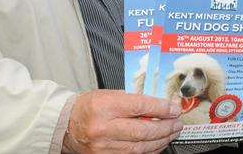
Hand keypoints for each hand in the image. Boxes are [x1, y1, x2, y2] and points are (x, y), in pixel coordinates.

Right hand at [63, 90, 182, 153]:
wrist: (65, 125)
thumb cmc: (88, 106)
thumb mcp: (109, 95)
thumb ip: (132, 100)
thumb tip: (159, 105)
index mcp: (104, 106)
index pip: (140, 107)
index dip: (161, 108)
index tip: (173, 109)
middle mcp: (103, 128)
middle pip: (142, 131)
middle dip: (165, 127)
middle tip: (177, 123)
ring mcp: (103, 146)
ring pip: (139, 147)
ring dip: (160, 141)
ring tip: (171, 133)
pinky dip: (148, 150)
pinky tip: (158, 144)